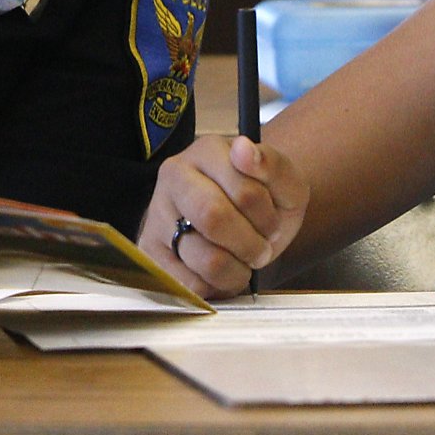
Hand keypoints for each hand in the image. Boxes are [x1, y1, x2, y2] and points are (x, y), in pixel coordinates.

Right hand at [139, 134, 308, 298]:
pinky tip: (221, 271)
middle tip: (261, 249)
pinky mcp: (150, 249)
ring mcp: (157, 212)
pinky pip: (187, 283)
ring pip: (203, 257)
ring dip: (236, 270)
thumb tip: (243, 148)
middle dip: (249, 245)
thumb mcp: (285, 182)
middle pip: (214, 219)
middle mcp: (174, 175)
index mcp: (208, 150)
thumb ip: (271, 163)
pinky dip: (215, 286)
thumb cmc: (265, 199)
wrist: (244, 220)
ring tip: (241, 260)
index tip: (273, 223)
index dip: (267, 219)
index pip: (244, 192)